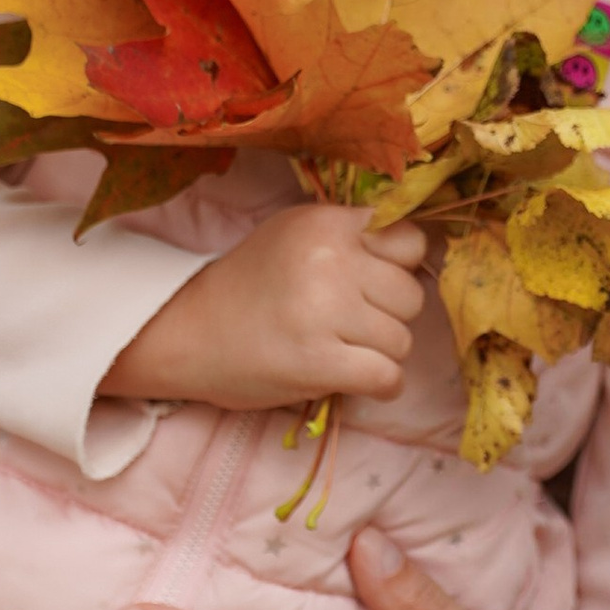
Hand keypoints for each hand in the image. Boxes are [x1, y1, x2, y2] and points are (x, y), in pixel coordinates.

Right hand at [101, 206, 426, 412]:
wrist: (188, 334)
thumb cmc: (250, 284)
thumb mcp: (296, 235)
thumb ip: (353, 235)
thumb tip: (421, 247)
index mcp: (326, 224)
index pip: (410, 241)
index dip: (399, 267)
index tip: (373, 282)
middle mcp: (329, 261)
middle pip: (411, 295)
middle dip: (389, 315)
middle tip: (350, 322)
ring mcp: (324, 312)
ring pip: (402, 340)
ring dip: (380, 353)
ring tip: (342, 349)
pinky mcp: (318, 362)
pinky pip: (388, 377)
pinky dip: (381, 385)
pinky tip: (356, 378)